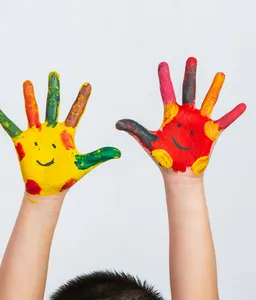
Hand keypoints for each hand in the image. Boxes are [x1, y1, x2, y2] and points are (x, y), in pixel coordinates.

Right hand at [0, 72, 120, 195]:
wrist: (50, 189)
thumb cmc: (67, 176)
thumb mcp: (85, 164)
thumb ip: (100, 155)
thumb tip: (119, 153)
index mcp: (67, 133)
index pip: (76, 111)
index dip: (81, 98)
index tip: (88, 84)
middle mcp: (52, 130)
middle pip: (53, 105)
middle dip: (54, 90)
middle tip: (54, 73)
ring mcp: (37, 135)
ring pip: (33, 111)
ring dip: (30, 97)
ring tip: (28, 82)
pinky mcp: (23, 142)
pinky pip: (10, 127)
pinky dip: (3, 118)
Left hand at [116, 57, 245, 175]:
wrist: (179, 174)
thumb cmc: (164, 158)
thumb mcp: (149, 142)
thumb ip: (135, 129)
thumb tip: (117, 122)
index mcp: (171, 115)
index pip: (167, 92)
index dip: (164, 78)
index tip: (163, 64)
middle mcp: (186, 115)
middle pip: (189, 90)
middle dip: (190, 75)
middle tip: (191, 59)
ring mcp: (200, 122)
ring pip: (209, 100)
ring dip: (214, 88)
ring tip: (220, 74)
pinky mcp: (211, 132)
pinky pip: (224, 121)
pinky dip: (233, 114)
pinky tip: (242, 105)